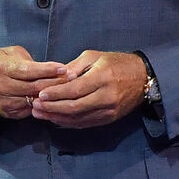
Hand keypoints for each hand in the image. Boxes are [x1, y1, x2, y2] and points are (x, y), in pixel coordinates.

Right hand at [0, 45, 68, 118]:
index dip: (48, 69)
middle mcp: (3, 87)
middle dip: (56, 82)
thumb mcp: (11, 53)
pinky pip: (30, 110)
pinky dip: (42, 104)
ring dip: (52, 95)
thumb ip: (28, 60)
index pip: (30, 71)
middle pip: (35, 87)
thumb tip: (49, 69)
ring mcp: (5, 102)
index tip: (64, 67)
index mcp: (3, 68)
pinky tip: (53, 99)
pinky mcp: (9, 113)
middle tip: (72, 77)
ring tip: (67, 88)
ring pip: (34, 100)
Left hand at [31, 50, 145, 128]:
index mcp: (102, 77)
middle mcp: (106, 96)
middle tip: (35, 106)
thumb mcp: (95, 56)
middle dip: (52, 108)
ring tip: (41, 114)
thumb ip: (76, 67)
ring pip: (78, 118)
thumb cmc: (116, 62)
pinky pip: (85, 123)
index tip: (40, 94)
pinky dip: (68, 122)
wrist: (143, 77)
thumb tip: (58, 77)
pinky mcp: (109, 119)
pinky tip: (56, 119)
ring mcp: (108, 110)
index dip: (56, 94)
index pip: (74, 89)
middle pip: (74, 107)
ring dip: (57, 117)